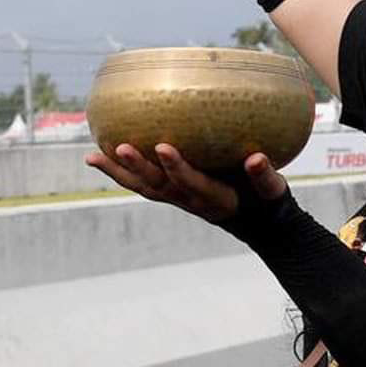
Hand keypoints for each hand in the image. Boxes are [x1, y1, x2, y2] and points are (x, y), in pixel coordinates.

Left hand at [85, 143, 287, 223]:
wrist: (256, 220)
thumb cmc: (265, 199)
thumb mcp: (272, 190)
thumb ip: (265, 176)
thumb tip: (256, 158)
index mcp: (214, 199)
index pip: (191, 182)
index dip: (176, 167)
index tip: (162, 146)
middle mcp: (190, 201)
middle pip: (159, 186)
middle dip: (139, 167)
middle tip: (121, 147)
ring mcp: (177, 198)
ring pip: (143, 187)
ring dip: (119, 172)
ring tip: (93, 157)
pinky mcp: (171, 192)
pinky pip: (142, 184)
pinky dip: (120, 172)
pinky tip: (100, 155)